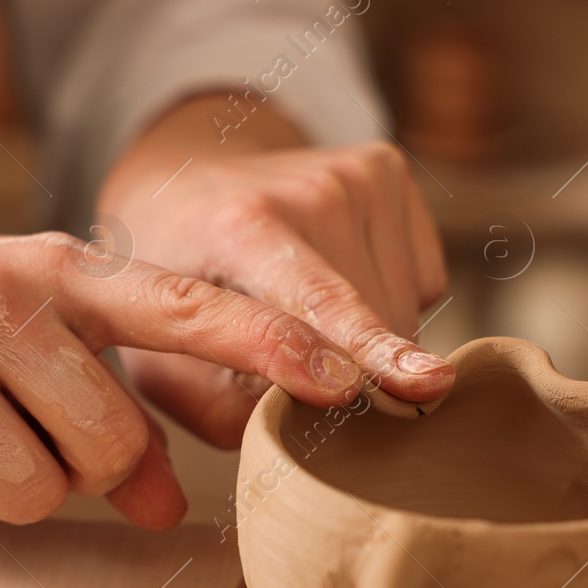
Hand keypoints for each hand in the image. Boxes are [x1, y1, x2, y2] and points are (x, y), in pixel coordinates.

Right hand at [0, 232, 364, 528]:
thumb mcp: (34, 340)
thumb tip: (167, 511)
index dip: (271, 345)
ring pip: (33, 491)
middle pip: (107, 443)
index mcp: (58, 267)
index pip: (186, 306)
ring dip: (11, 488)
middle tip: (29, 430)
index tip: (346, 379)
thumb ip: (112, 411)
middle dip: (83, 467)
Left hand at [97, 95, 451, 447]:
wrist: (183, 182)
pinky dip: (390, 300)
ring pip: (406, 313)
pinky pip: (425, 284)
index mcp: (240, 227)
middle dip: (346, 370)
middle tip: (283, 350)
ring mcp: (356, 175)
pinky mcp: (388, 171)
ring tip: (303, 303)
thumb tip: (326, 417)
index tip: (415, 384)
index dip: (364, 348)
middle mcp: (311, 189)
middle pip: (371, 324)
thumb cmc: (173, 281)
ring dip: (366, 341)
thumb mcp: (161, 358)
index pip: (317, 302)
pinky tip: (335, 275)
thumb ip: (230, 408)